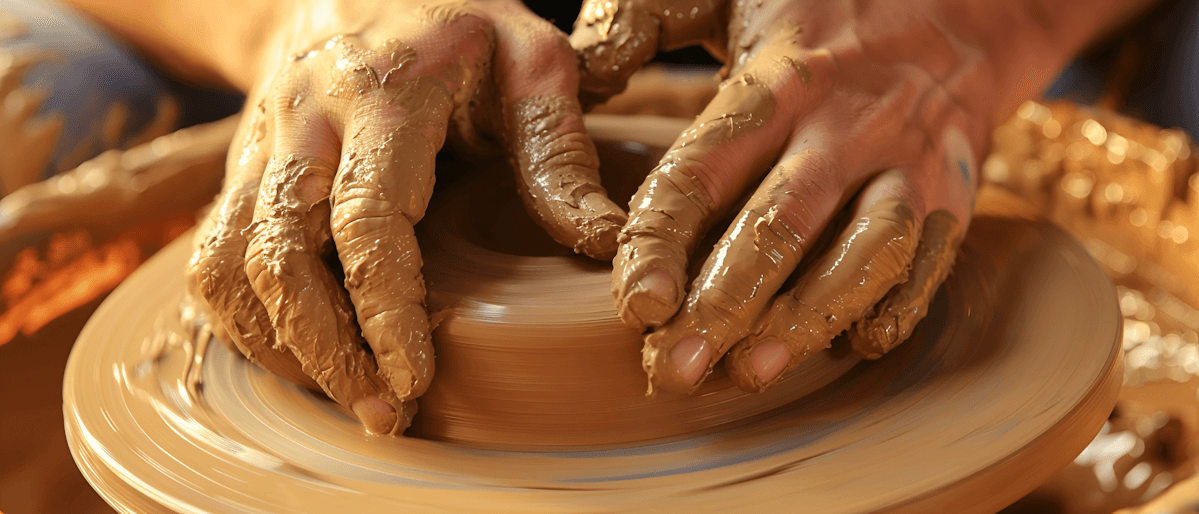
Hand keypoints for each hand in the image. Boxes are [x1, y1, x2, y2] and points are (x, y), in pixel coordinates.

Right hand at [186, 0, 626, 432]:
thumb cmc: (458, 30)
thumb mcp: (528, 60)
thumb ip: (558, 148)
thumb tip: (602, 244)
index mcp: (385, 94)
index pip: (367, 217)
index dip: (385, 308)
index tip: (414, 379)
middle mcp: (305, 122)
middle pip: (281, 254)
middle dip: (328, 350)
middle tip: (386, 413)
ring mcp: (260, 149)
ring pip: (230, 265)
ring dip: (282, 346)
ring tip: (348, 395)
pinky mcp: (238, 175)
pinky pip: (210, 261)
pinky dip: (246, 322)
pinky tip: (302, 356)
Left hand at [571, 0, 1091, 394]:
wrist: (964, 0)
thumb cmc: (817, 4)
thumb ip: (645, 17)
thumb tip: (582, 73)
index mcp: (775, 82)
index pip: (705, 172)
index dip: (663, 242)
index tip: (636, 307)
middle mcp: (842, 128)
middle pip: (778, 227)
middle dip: (723, 306)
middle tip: (673, 371)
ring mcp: (906, 164)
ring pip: (861, 254)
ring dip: (806, 320)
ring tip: (751, 373)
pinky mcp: (954, 194)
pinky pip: (931, 261)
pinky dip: (899, 307)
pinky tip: (857, 348)